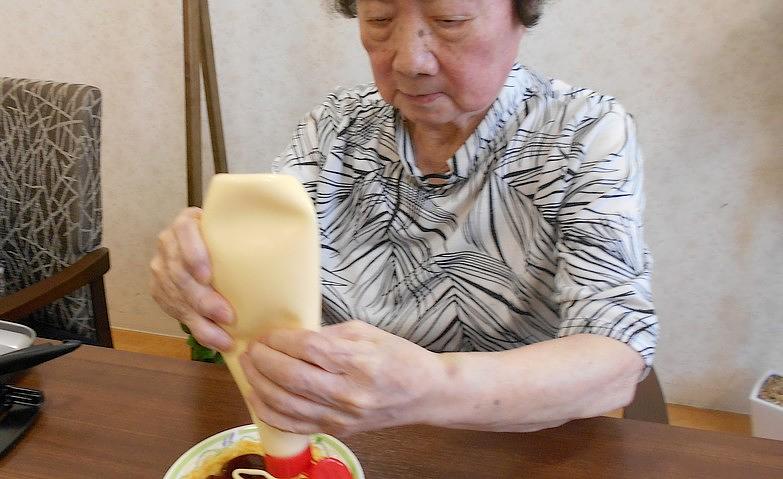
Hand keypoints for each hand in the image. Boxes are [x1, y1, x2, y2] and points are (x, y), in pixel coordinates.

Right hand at [149, 207, 233, 350]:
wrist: (206, 250)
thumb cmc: (228, 241)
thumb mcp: (233, 232)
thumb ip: (246, 235)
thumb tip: (286, 246)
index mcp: (188, 222)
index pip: (185, 231)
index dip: (193, 254)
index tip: (207, 276)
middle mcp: (169, 242)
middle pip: (180, 272)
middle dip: (204, 298)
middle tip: (228, 316)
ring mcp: (162, 267)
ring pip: (176, 296)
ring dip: (201, 320)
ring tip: (224, 338)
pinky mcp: (160, 289)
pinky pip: (174, 311)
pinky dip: (197, 328)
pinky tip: (214, 341)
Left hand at [240, 320, 447, 435]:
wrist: (426, 394)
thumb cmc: (399, 357)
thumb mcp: (367, 332)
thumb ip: (329, 335)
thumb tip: (292, 336)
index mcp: (360, 362)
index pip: (309, 350)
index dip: (281, 340)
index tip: (267, 334)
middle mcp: (349, 393)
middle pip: (292, 377)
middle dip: (263, 361)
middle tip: (251, 348)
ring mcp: (342, 416)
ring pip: (287, 404)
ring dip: (259, 384)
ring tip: (249, 367)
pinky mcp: (338, 431)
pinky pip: (294, 425)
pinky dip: (269, 412)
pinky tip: (257, 396)